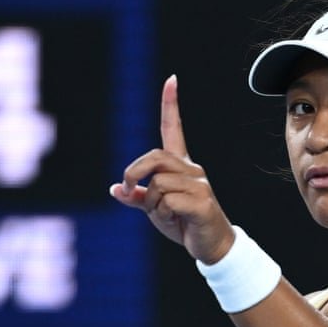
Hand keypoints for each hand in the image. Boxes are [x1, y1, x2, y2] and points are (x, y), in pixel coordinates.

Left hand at [109, 75, 235, 263]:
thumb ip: (138, 197)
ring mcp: (199, 184)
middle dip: (134, 173)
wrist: (212, 246)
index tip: (171, 80)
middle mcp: (191, 169)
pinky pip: (168, 200)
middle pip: (155, 157)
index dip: (170, 104)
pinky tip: (175, 220)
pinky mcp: (202, 201)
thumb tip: (115, 189)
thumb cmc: (184, 223)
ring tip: (165, 214)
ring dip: (151, 203)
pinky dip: (162, 213)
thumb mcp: (156, 209)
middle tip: (128, 190)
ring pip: (158, 183)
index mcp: (180, 166)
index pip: (173, 129)